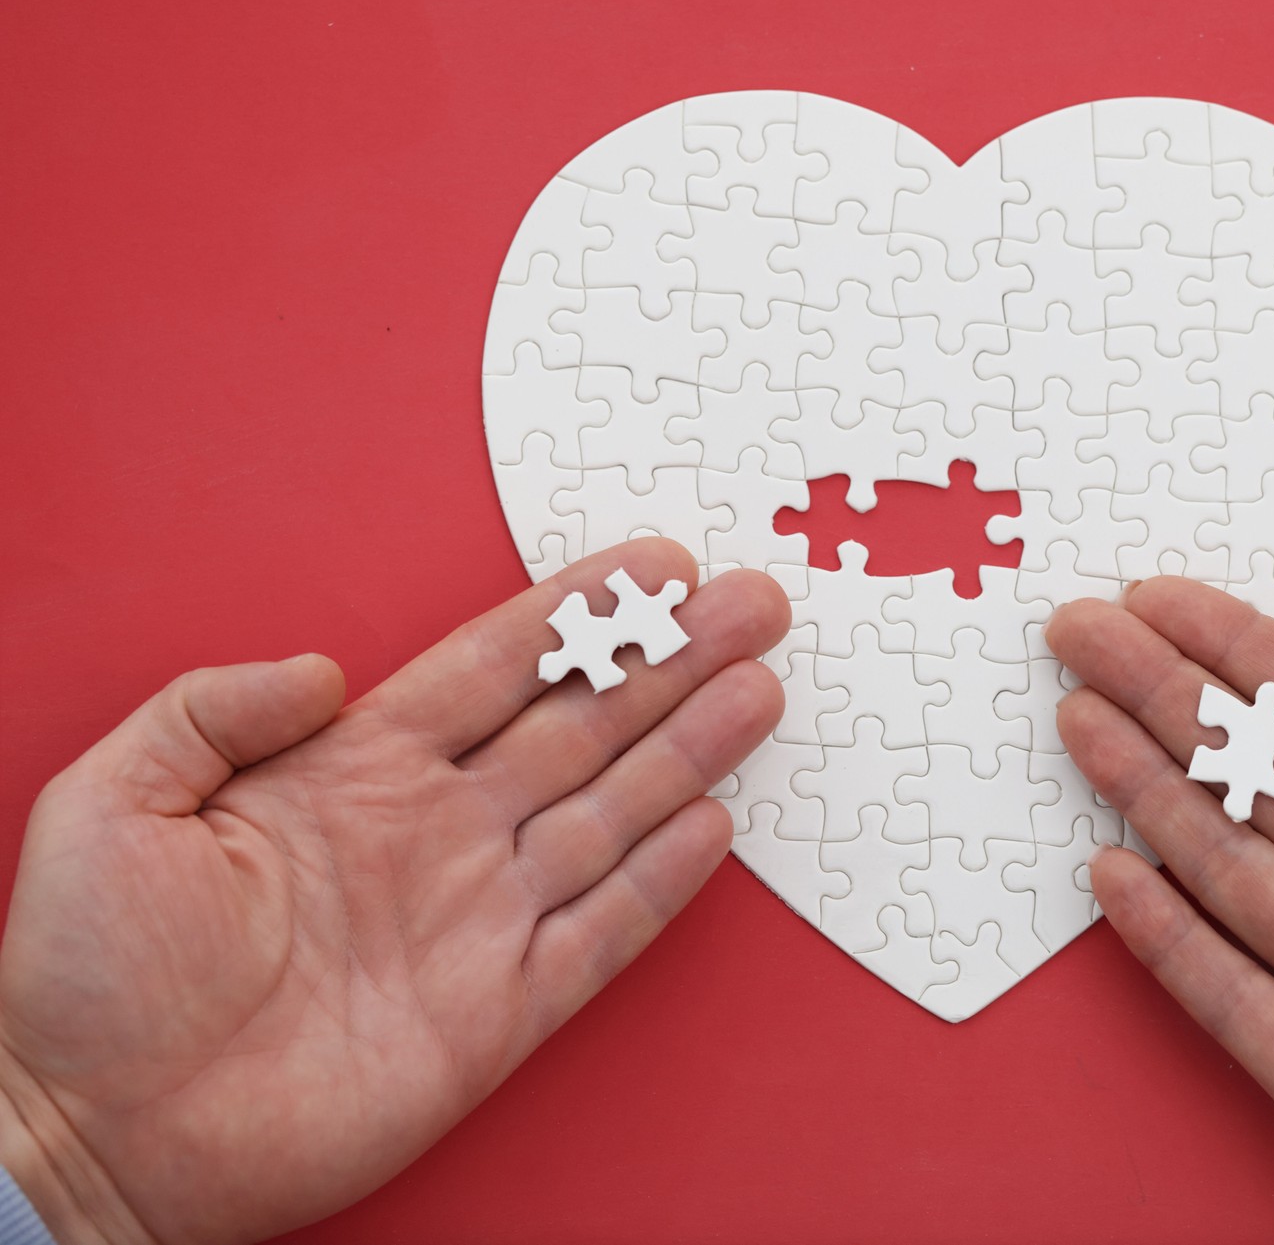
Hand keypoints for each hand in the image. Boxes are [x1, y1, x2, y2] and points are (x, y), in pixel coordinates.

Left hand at [0, 540, 787, 1243]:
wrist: (92, 1134)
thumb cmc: (87, 975)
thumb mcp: (110, 800)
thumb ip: (213, 709)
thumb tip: (327, 666)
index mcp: (355, 771)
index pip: (493, 668)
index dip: (577, 615)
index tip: (654, 566)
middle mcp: (435, 832)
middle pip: (580, 726)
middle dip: (669, 661)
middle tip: (748, 606)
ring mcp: (475, 919)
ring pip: (609, 814)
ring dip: (688, 751)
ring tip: (758, 689)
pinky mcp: (498, 1013)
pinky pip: (601, 934)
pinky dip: (661, 883)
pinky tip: (712, 825)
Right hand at [1049, 579, 1273, 1244]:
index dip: (1241, 648)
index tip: (1166, 596)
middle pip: (1249, 770)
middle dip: (1162, 694)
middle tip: (1083, 630)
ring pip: (1218, 860)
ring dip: (1143, 788)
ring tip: (1078, 718)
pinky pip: (1223, 993)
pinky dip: (1163, 938)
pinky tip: (1111, 877)